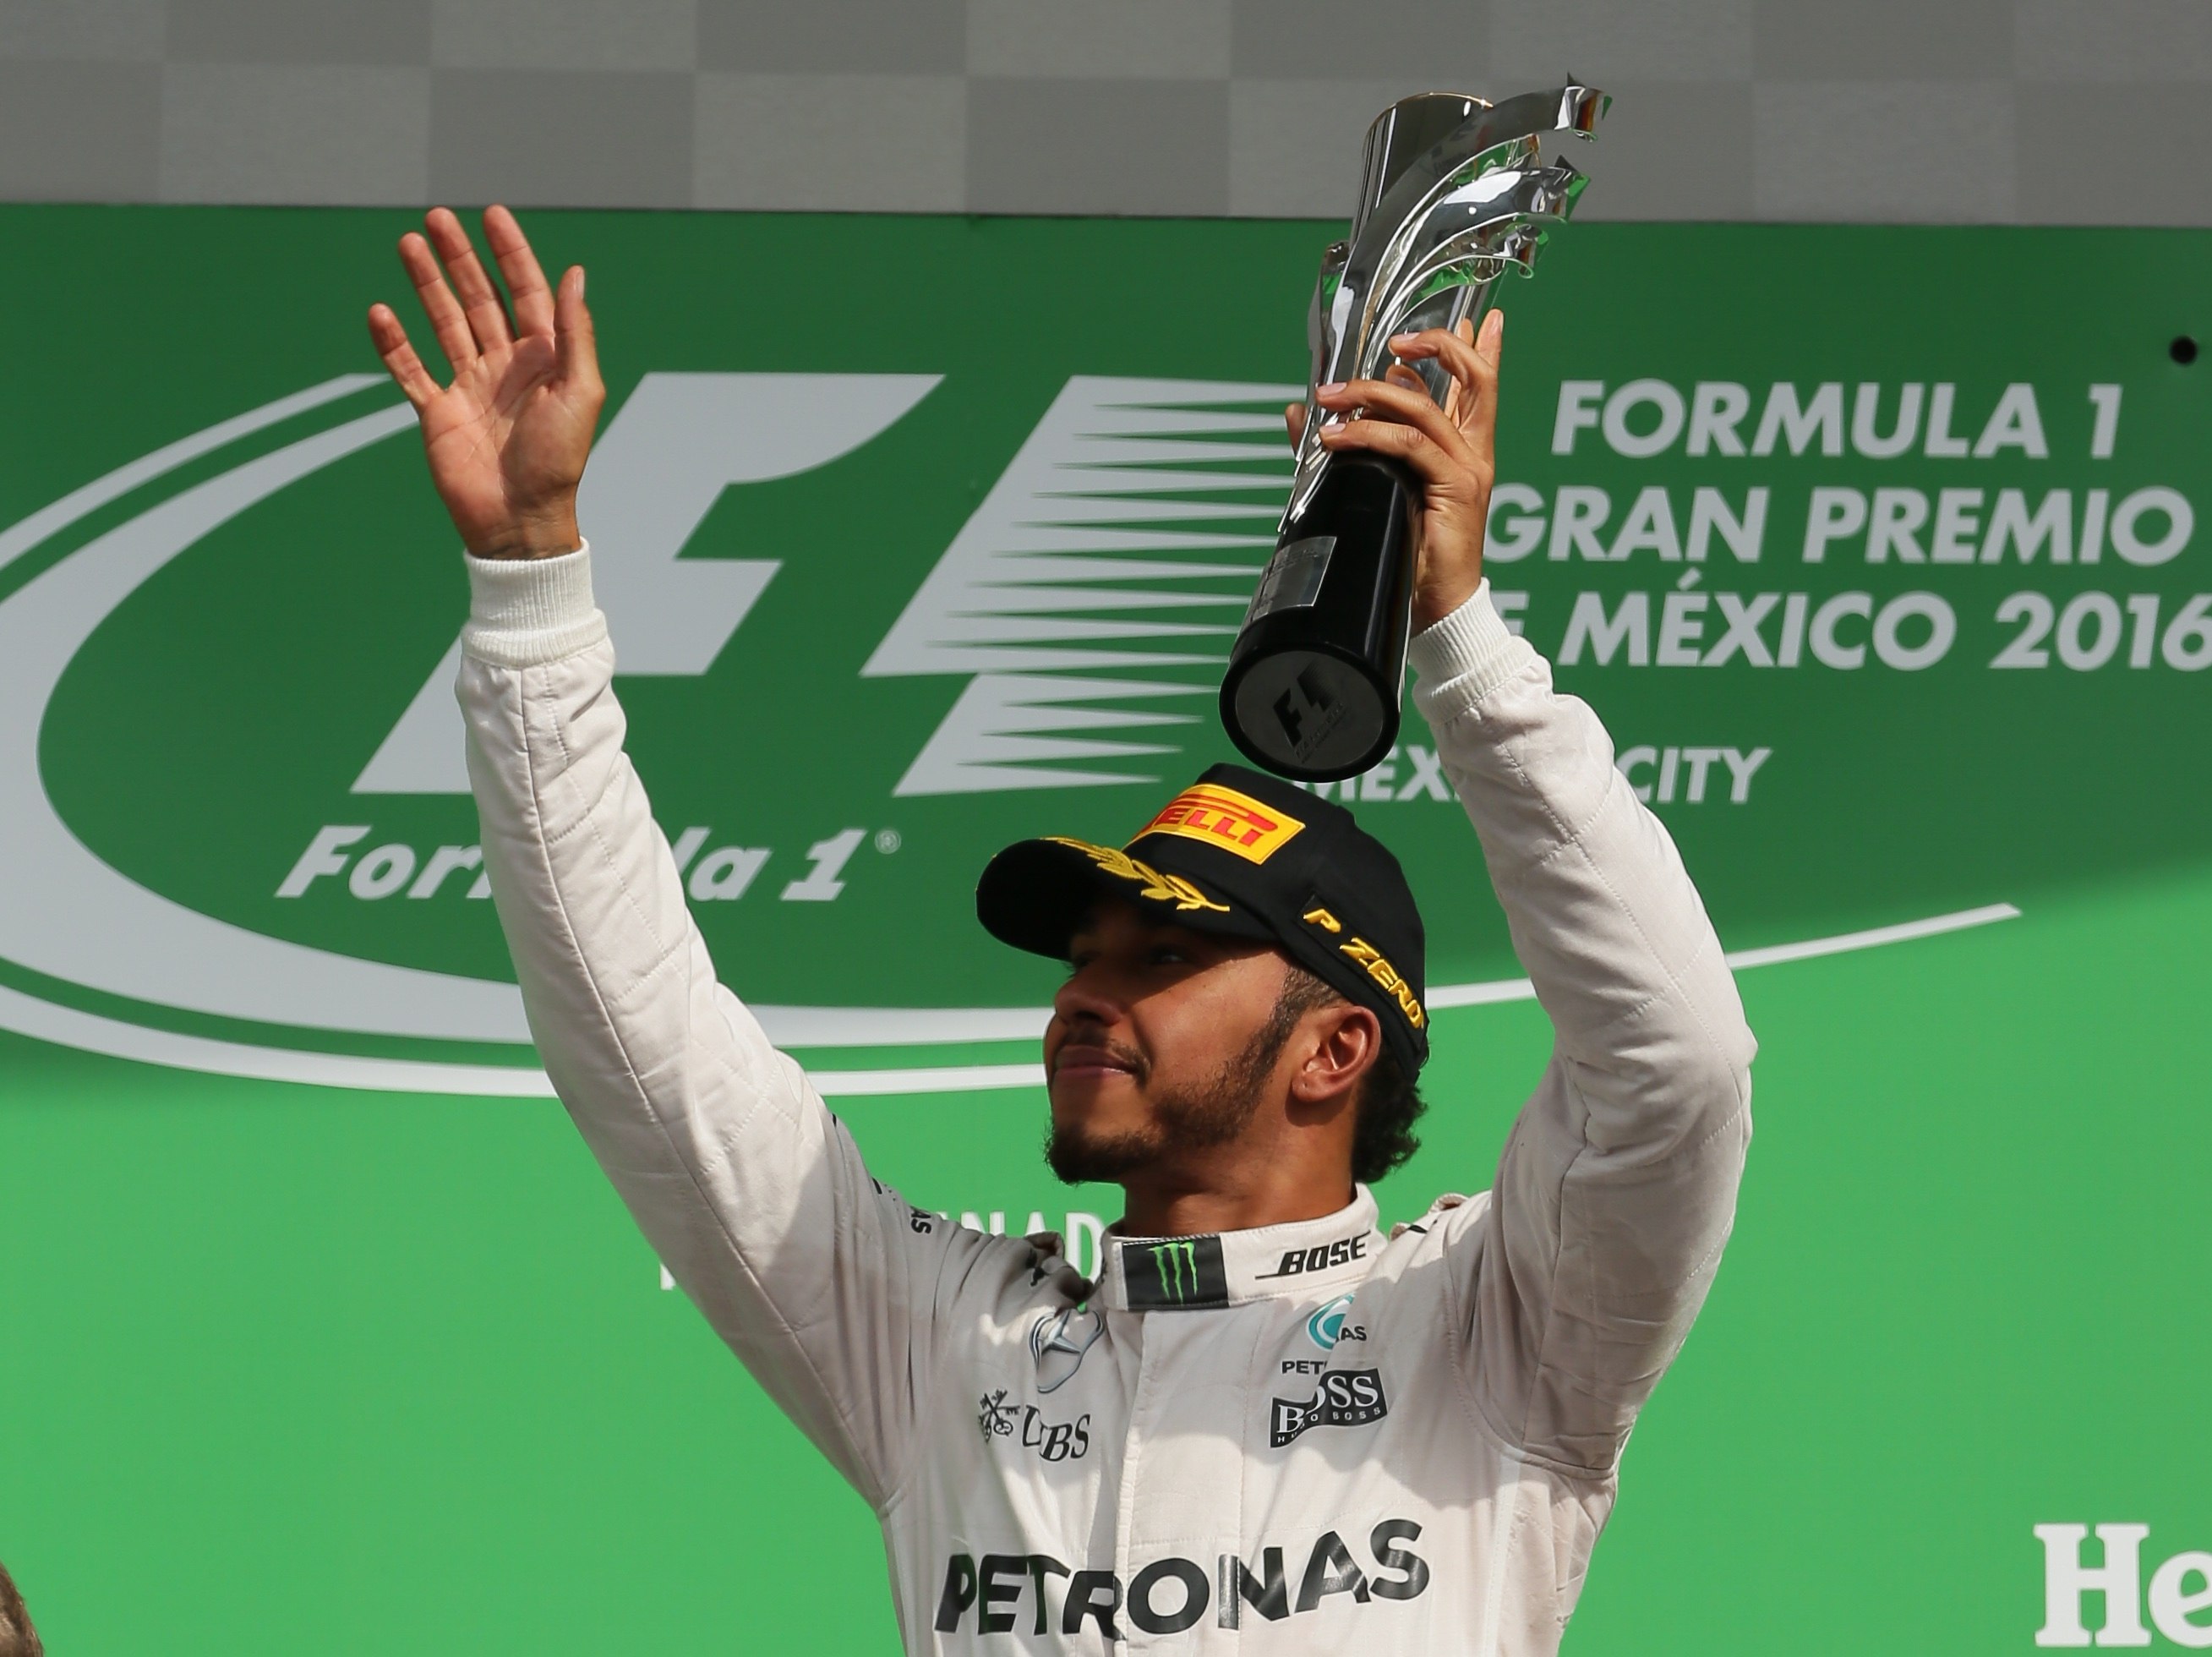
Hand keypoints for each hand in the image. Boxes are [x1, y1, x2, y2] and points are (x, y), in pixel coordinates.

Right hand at [367, 205, 604, 559]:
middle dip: (459, 257)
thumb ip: (574, 333)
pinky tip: (381, 313)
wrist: (520, 520)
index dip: (510, 254)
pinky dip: (394, 344)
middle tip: (437, 217)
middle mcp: (505, 366)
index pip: (525, 293)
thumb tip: (575, 274)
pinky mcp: (437, 412)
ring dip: (426, 284)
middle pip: (478, 298)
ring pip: (443, 323)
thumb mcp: (579, 392)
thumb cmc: (558, 461)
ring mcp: (469, 386)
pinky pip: (411, 370)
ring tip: (407, 243)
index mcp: (543, 359)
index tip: (492, 216)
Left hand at [1285, 309, 1502, 630]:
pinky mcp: (1455, 487)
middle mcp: (1474, 452)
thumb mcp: (1379, 486)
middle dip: (1434, 348)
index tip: (1473, 316)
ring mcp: (1468, 467)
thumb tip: (1306, 412)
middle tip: (1390, 343)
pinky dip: (1368, 436)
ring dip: (1369, 397)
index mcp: (1465, 449)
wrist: (1437, 604)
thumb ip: (1353, 445)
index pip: (1481, 387)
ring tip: (1329, 399)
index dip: (1480, 349)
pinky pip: (1407, 446)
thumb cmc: (1411, 550)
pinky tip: (1338, 438)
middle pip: (1471, 378)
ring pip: (1423, 409)